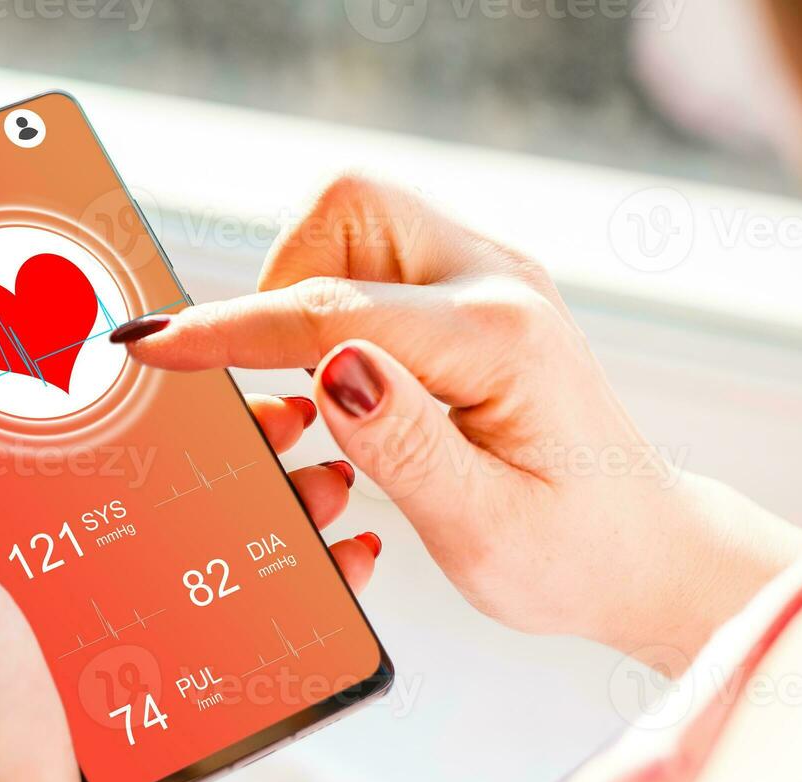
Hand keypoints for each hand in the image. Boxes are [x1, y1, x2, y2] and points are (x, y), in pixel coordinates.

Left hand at [0, 355, 377, 781]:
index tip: (154, 321)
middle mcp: (47, 578)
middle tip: (279, 399)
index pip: (38, 432)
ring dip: (270, 498)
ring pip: (202, 539)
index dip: (93, 375)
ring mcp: (112, 629)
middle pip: (144, 476)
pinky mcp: (165, 681)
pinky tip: (344, 553)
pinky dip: (292, 582)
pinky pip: (235, 614)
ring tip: (329, 462)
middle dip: (214, 433)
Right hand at [114, 174, 801, 665]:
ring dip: (305, 298)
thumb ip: (405, 446)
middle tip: (277, 387)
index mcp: (501, 343)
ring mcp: (490, 280)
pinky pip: (375, 261)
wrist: (644, 549)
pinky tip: (349, 393)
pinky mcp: (475, 296)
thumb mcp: (484, 530)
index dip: (232, 327)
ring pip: (354, 222)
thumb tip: (331, 368)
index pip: (333, 308)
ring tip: (315, 403)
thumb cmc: (572, 553)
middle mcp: (499, 286)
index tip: (158, 345)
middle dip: (281, 283)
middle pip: (348, 207)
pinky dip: (332, 311)